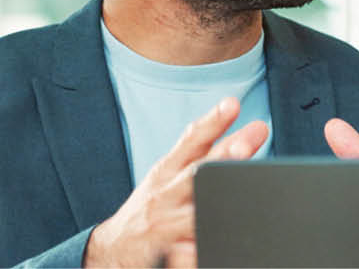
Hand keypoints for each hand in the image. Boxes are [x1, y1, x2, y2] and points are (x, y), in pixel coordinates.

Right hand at [85, 97, 268, 267]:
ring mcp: (164, 226)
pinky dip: (201, 246)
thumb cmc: (150, 209)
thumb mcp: (166, 177)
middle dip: (222, 159)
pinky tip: (219, 243)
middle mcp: (164, 195)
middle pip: (196, 173)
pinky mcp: (165, 254)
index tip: (232, 104)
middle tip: (246, 146)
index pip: (191, 141)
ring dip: (214, 203)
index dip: (212, 122)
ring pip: (194, 214)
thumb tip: (236, 125)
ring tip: (240, 191)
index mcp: (166, 172)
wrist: (113, 250)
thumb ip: (200, 152)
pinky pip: (188, 252)